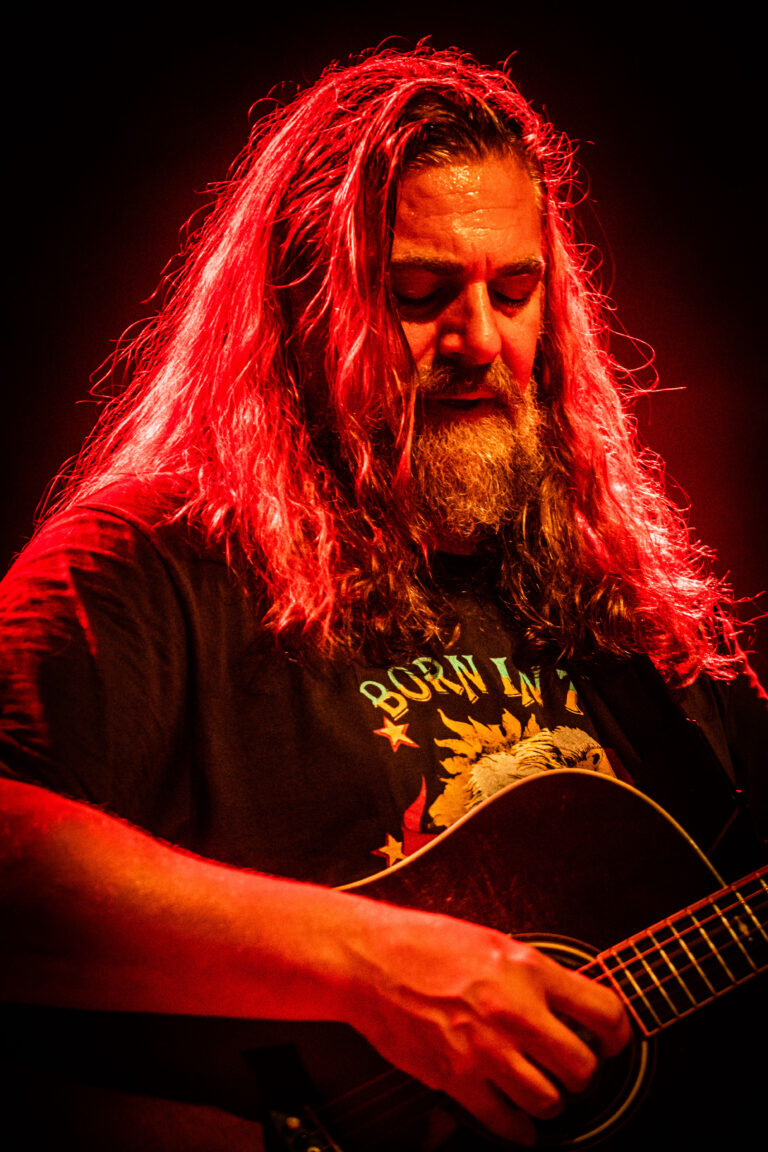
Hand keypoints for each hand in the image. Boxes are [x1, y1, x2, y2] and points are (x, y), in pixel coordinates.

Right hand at [345, 907, 630, 1145]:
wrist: (369, 958)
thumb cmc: (423, 943)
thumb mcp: (492, 941)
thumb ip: (532, 973)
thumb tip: (566, 1000)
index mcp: (527, 968)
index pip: (603, 1010)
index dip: (617, 1033)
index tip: (611, 1040)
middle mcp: (513, 1009)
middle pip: (582, 1066)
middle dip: (582, 1074)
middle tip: (572, 1069)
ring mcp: (485, 1047)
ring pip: (548, 1100)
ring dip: (550, 1101)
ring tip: (543, 1091)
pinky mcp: (456, 1076)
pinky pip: (504, 1120)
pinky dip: (517, 1129)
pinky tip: (518, 1122)